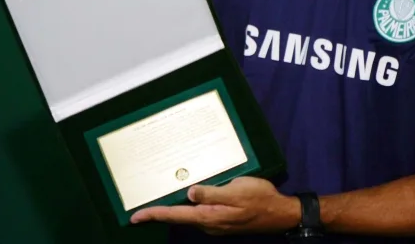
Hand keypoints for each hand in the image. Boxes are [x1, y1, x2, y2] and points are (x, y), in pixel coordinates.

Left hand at [130, 177, 300, 235]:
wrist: (279, 214)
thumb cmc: (260, 199)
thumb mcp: (237, 191)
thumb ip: (213, 193)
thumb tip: (189, 193)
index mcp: (209, 216)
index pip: (175, 215)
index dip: (154, 214)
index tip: (135, 216)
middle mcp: (209, 223)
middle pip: (178, 218)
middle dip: (160, 213)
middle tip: (141, 209)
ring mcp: (216, 223)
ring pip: (189, 216)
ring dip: (173, 210)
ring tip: (159, 201)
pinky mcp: (222, 220)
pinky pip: (200, 214)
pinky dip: (188, 208)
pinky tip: (187, 199)